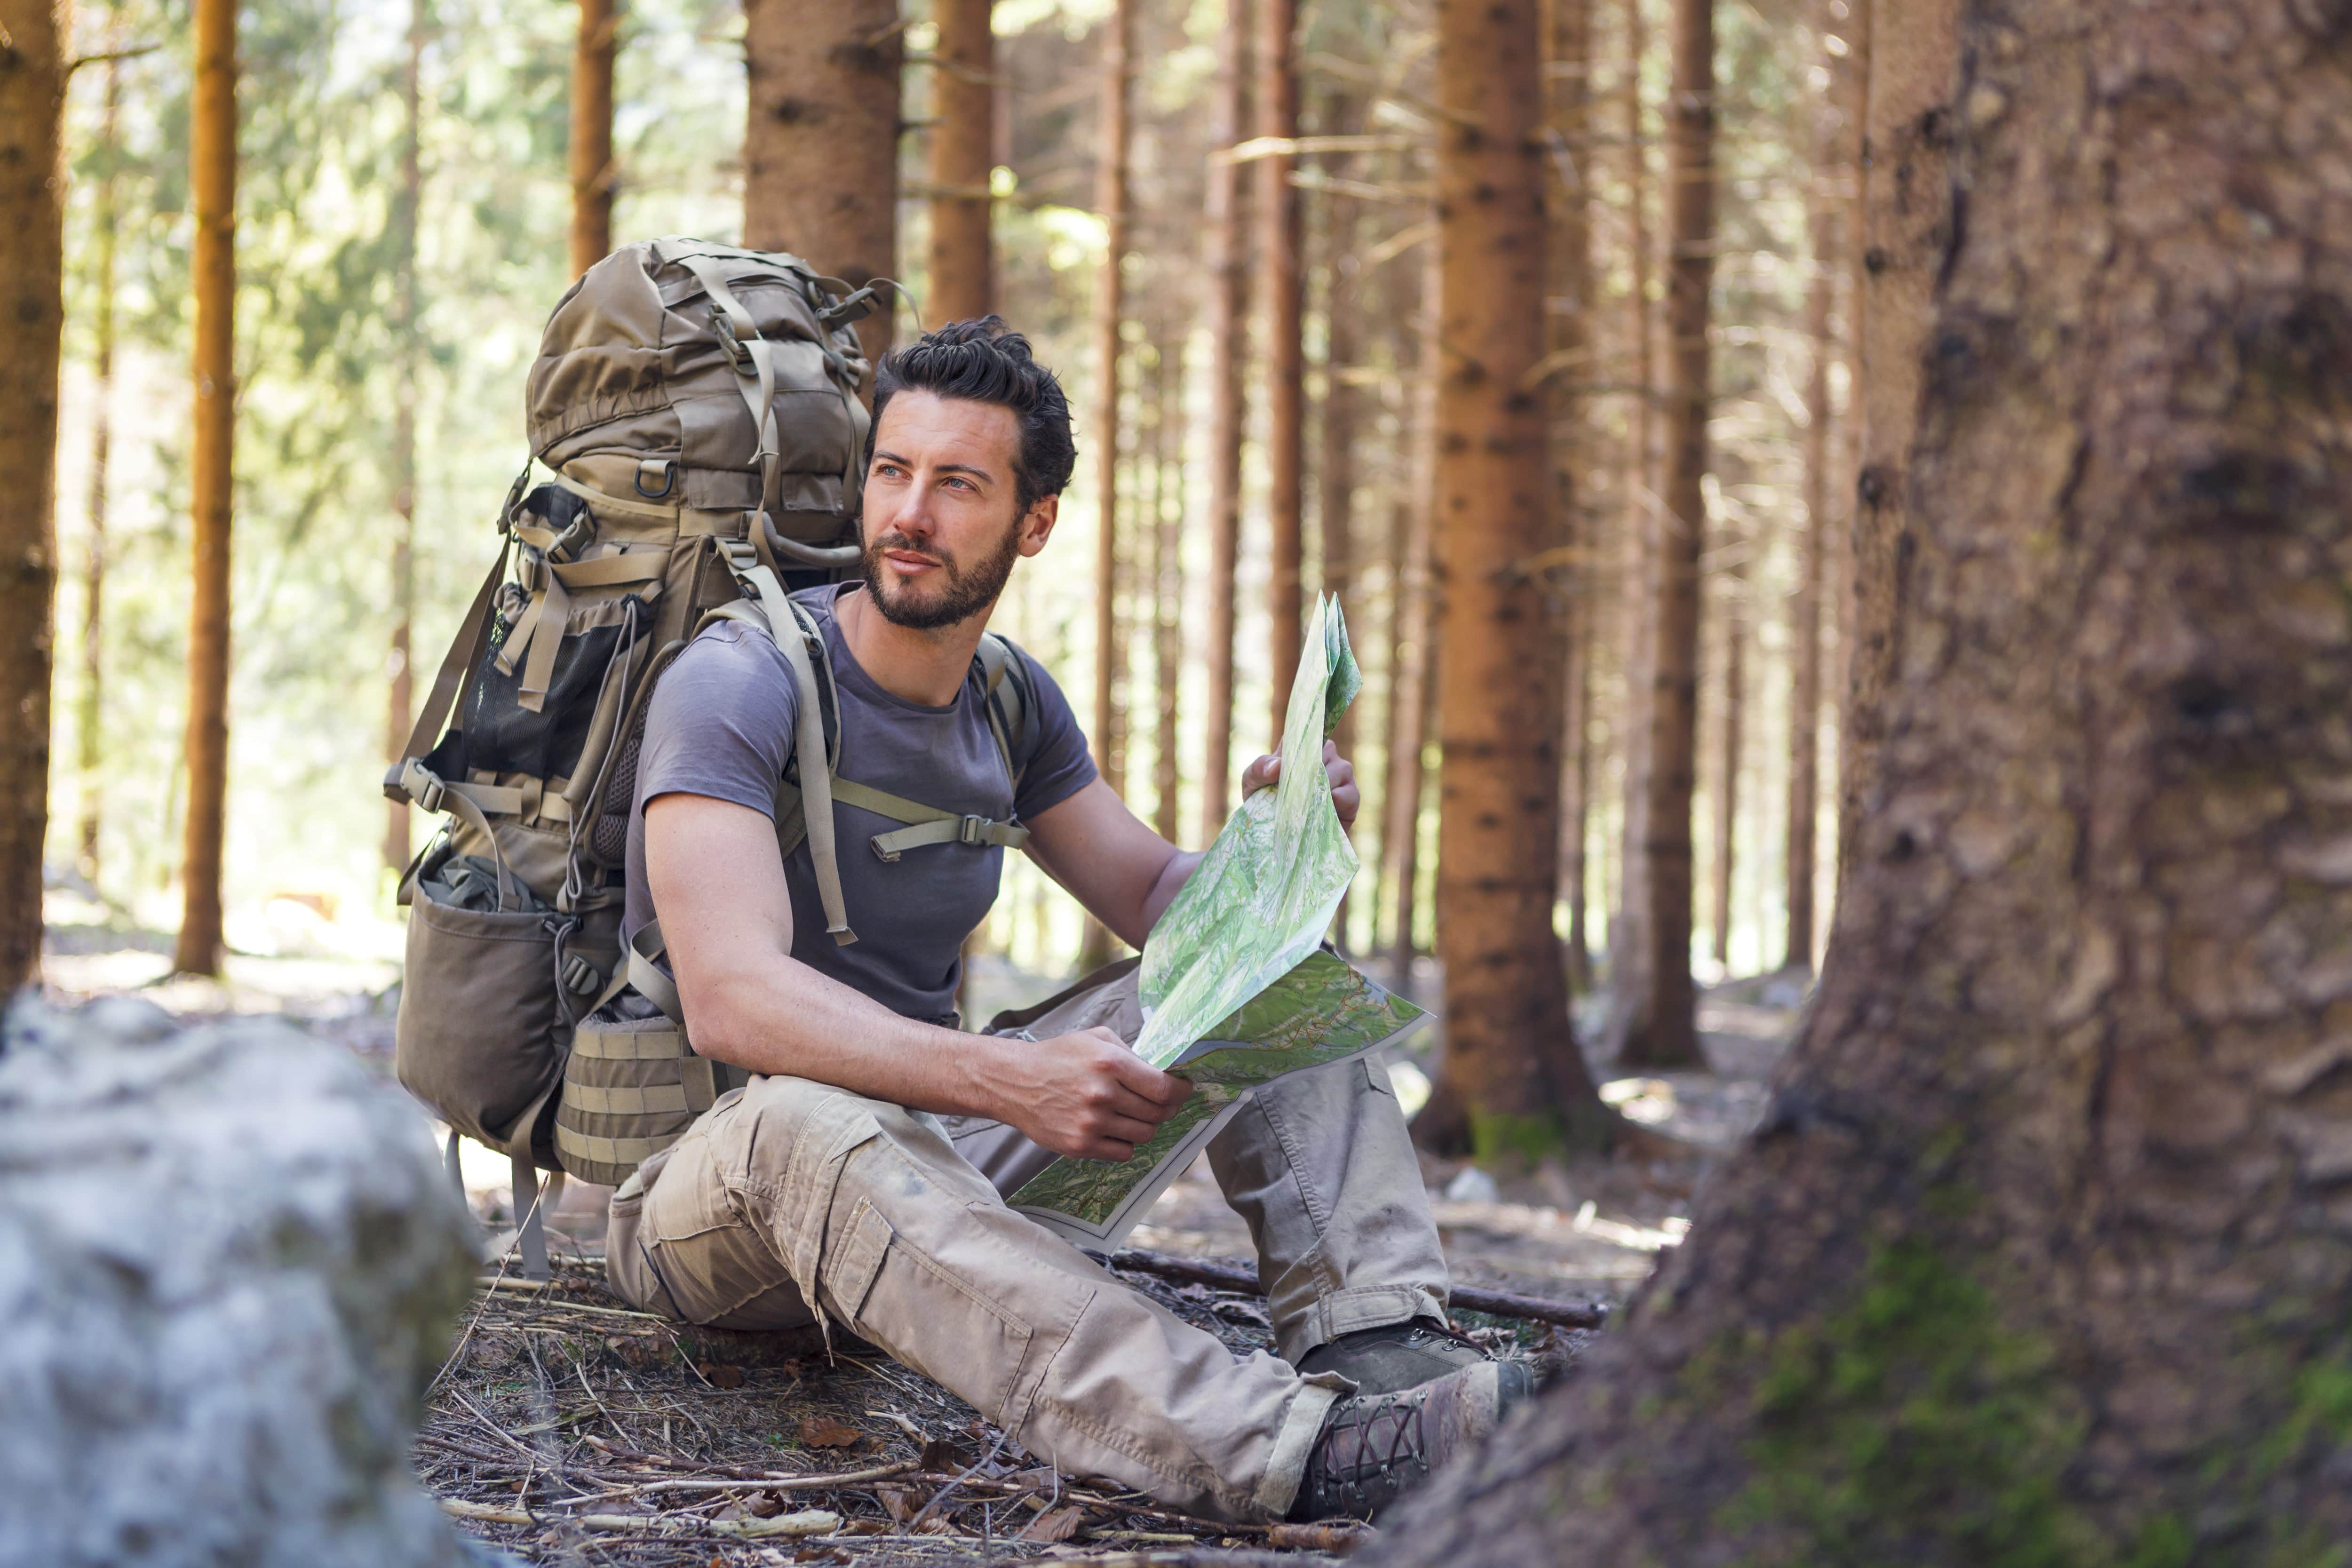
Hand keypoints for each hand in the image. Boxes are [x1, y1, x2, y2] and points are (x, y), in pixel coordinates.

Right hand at [985, 1027, 1192, 1160]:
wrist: (1015, 1082)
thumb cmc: (1059, 1057)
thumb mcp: (1096, 1038)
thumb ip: (1132, 1053)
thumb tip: (1165, 1072)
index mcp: (1110, 1063)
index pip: (1164, 1088)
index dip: (1181, 1092)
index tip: (1182, 1090)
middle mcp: (1102, 1094)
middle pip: (1158, 1113)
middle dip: (1165, 1108)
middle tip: (1159, 1103)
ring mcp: (1091, 1123)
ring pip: (1144, 1135)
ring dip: (1146, 1125)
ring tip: (1133, 1114)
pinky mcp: (1080, 1145)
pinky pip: (1123, 1153)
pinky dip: (1125, 1142)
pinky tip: (1114, 1128)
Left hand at [1240, 740, 1358, 827]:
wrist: (1275, 832)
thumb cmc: (1263, 800)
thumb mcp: (1252, 782)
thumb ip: (1259, 768)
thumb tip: (1278, 767)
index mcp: (1302, 745)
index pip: (1307, 733)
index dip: (1300, 748)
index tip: (1289, 765)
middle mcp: (1325, 754)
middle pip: (1326, 751)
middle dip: (1308, 773)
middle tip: (1293, 792)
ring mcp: (1341, 774)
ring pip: (1340, 770)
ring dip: (1321, 789)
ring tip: (1304, 804)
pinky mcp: (1351, 797)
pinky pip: (1350, 793)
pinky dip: (1336, 801)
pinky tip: (1321, 811)